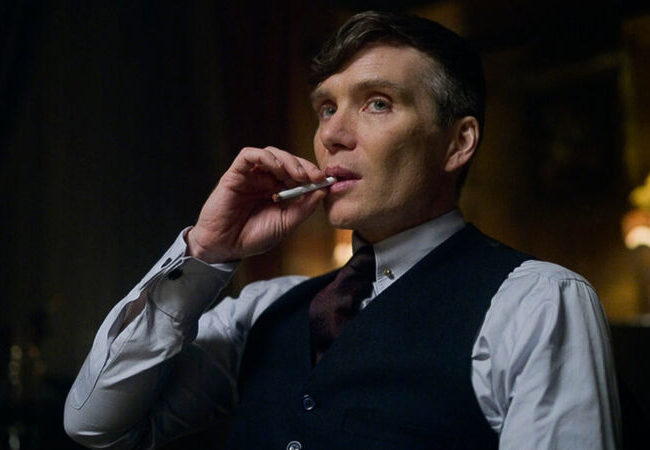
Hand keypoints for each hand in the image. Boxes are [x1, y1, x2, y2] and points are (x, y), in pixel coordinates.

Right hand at [186, 146, 325, 262]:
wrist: (226, 247)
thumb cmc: (253, 237)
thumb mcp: (286, 223)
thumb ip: (304, 207)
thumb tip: (323, 190)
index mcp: (277, 190)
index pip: (297, 172)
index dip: (312, 173)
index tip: (324, 180)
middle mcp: (264, 180)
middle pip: (287, 160)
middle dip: (303, 165)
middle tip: (314, 176)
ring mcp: (250, 176)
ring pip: (271, 154)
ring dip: (288, 160)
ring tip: (298, 175)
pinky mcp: (234, 174)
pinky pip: (249, 155)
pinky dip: (265, 157)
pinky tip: (277, 168)